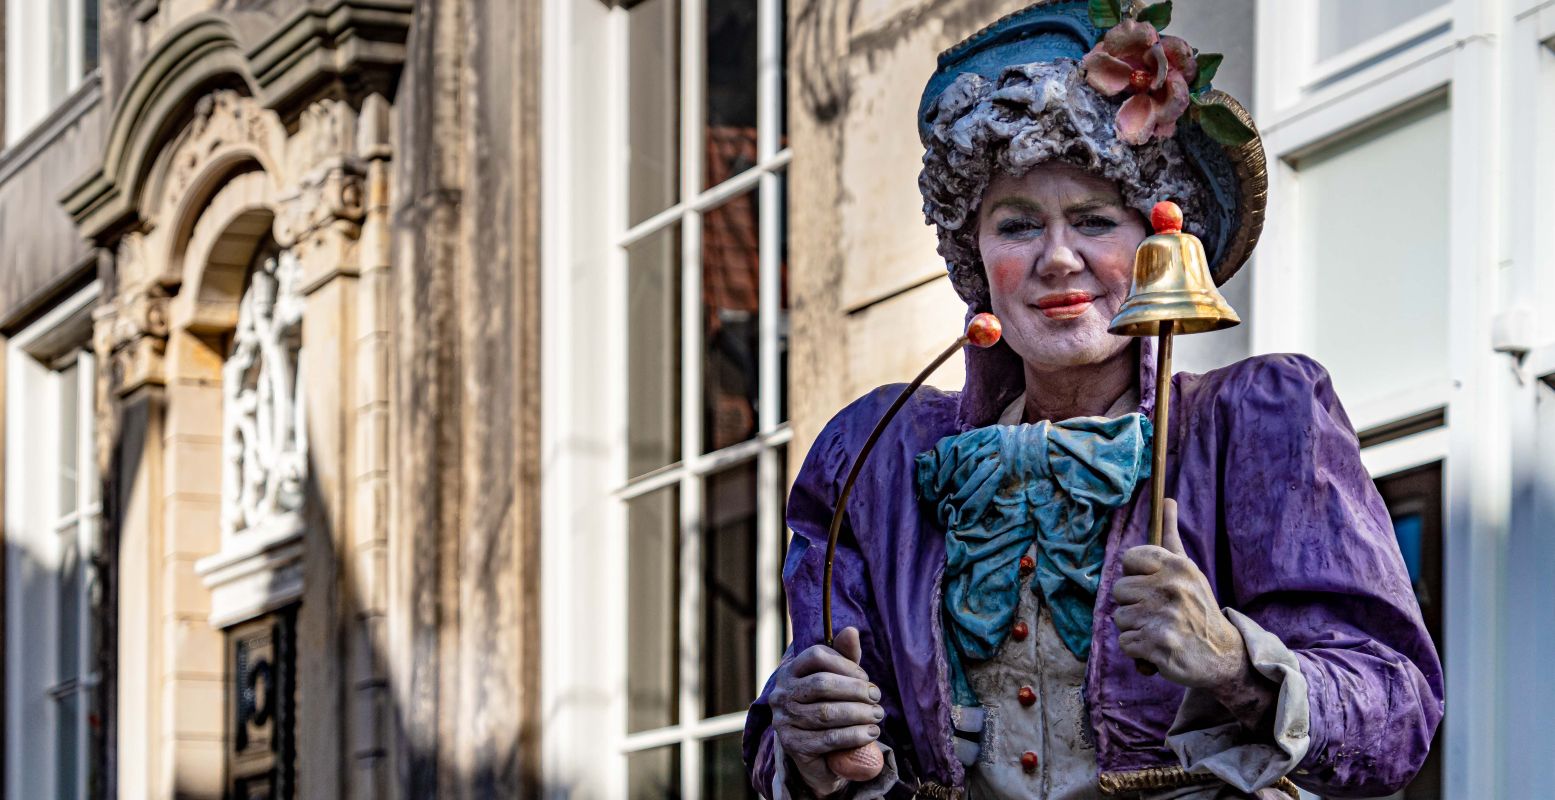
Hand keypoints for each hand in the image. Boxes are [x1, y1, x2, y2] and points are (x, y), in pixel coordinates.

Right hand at [769, 627, 885, 794]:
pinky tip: (870, 733)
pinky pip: (828, 738)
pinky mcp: (793, 746)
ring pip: (826, 712)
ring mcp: (783, 721)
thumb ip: (845, 656)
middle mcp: (781, 694)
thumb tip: (851, 631)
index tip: (866, 679)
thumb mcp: (839, 679)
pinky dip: (854, 735)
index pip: (816, 656)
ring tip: (878, 716)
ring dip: (859, 714)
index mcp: (790, 671)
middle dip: (855, 690)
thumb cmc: (830, 707)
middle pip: (822, 683)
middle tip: (877, 698)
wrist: (818, 754)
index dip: (845, 664)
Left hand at [1112, 499, 1247, 689]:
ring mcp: (1164, 616)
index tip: (1150, 586)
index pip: (1129, 558)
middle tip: (1158, 613)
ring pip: (1119, 617)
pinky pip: (1125, 642)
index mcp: (1177, 566)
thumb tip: (1167, 498)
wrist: (1222, 656)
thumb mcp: (1189, 570)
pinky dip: (1137, 651)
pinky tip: (1157, 648)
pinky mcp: (1157, 644)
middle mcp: (1171, 587)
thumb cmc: (1198, 609)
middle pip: (1119, 590)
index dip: (1134, 575)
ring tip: (1159, 630)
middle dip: (1133, 605)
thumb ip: (1172, 537)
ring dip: (1135, 628)